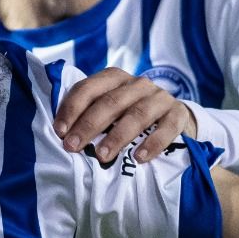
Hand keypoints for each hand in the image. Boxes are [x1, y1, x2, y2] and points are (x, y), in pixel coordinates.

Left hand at [54, 68, 198, 164]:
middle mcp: (137, 84)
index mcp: (115, 79)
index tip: (60, 131)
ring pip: (137, 114)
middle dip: (89, 125)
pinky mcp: (178, 114)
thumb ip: (89, 115)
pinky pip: (167, 127)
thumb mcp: (110, 111)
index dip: (72, 108)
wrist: (173, 120)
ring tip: (102, 156)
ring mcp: (160, 98)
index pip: (89, 88)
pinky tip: (139, 158)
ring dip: (117, 136)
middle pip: (111, 102)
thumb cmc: (130, 118)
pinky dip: (153, 143)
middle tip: (74, 147)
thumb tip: (60, 135)